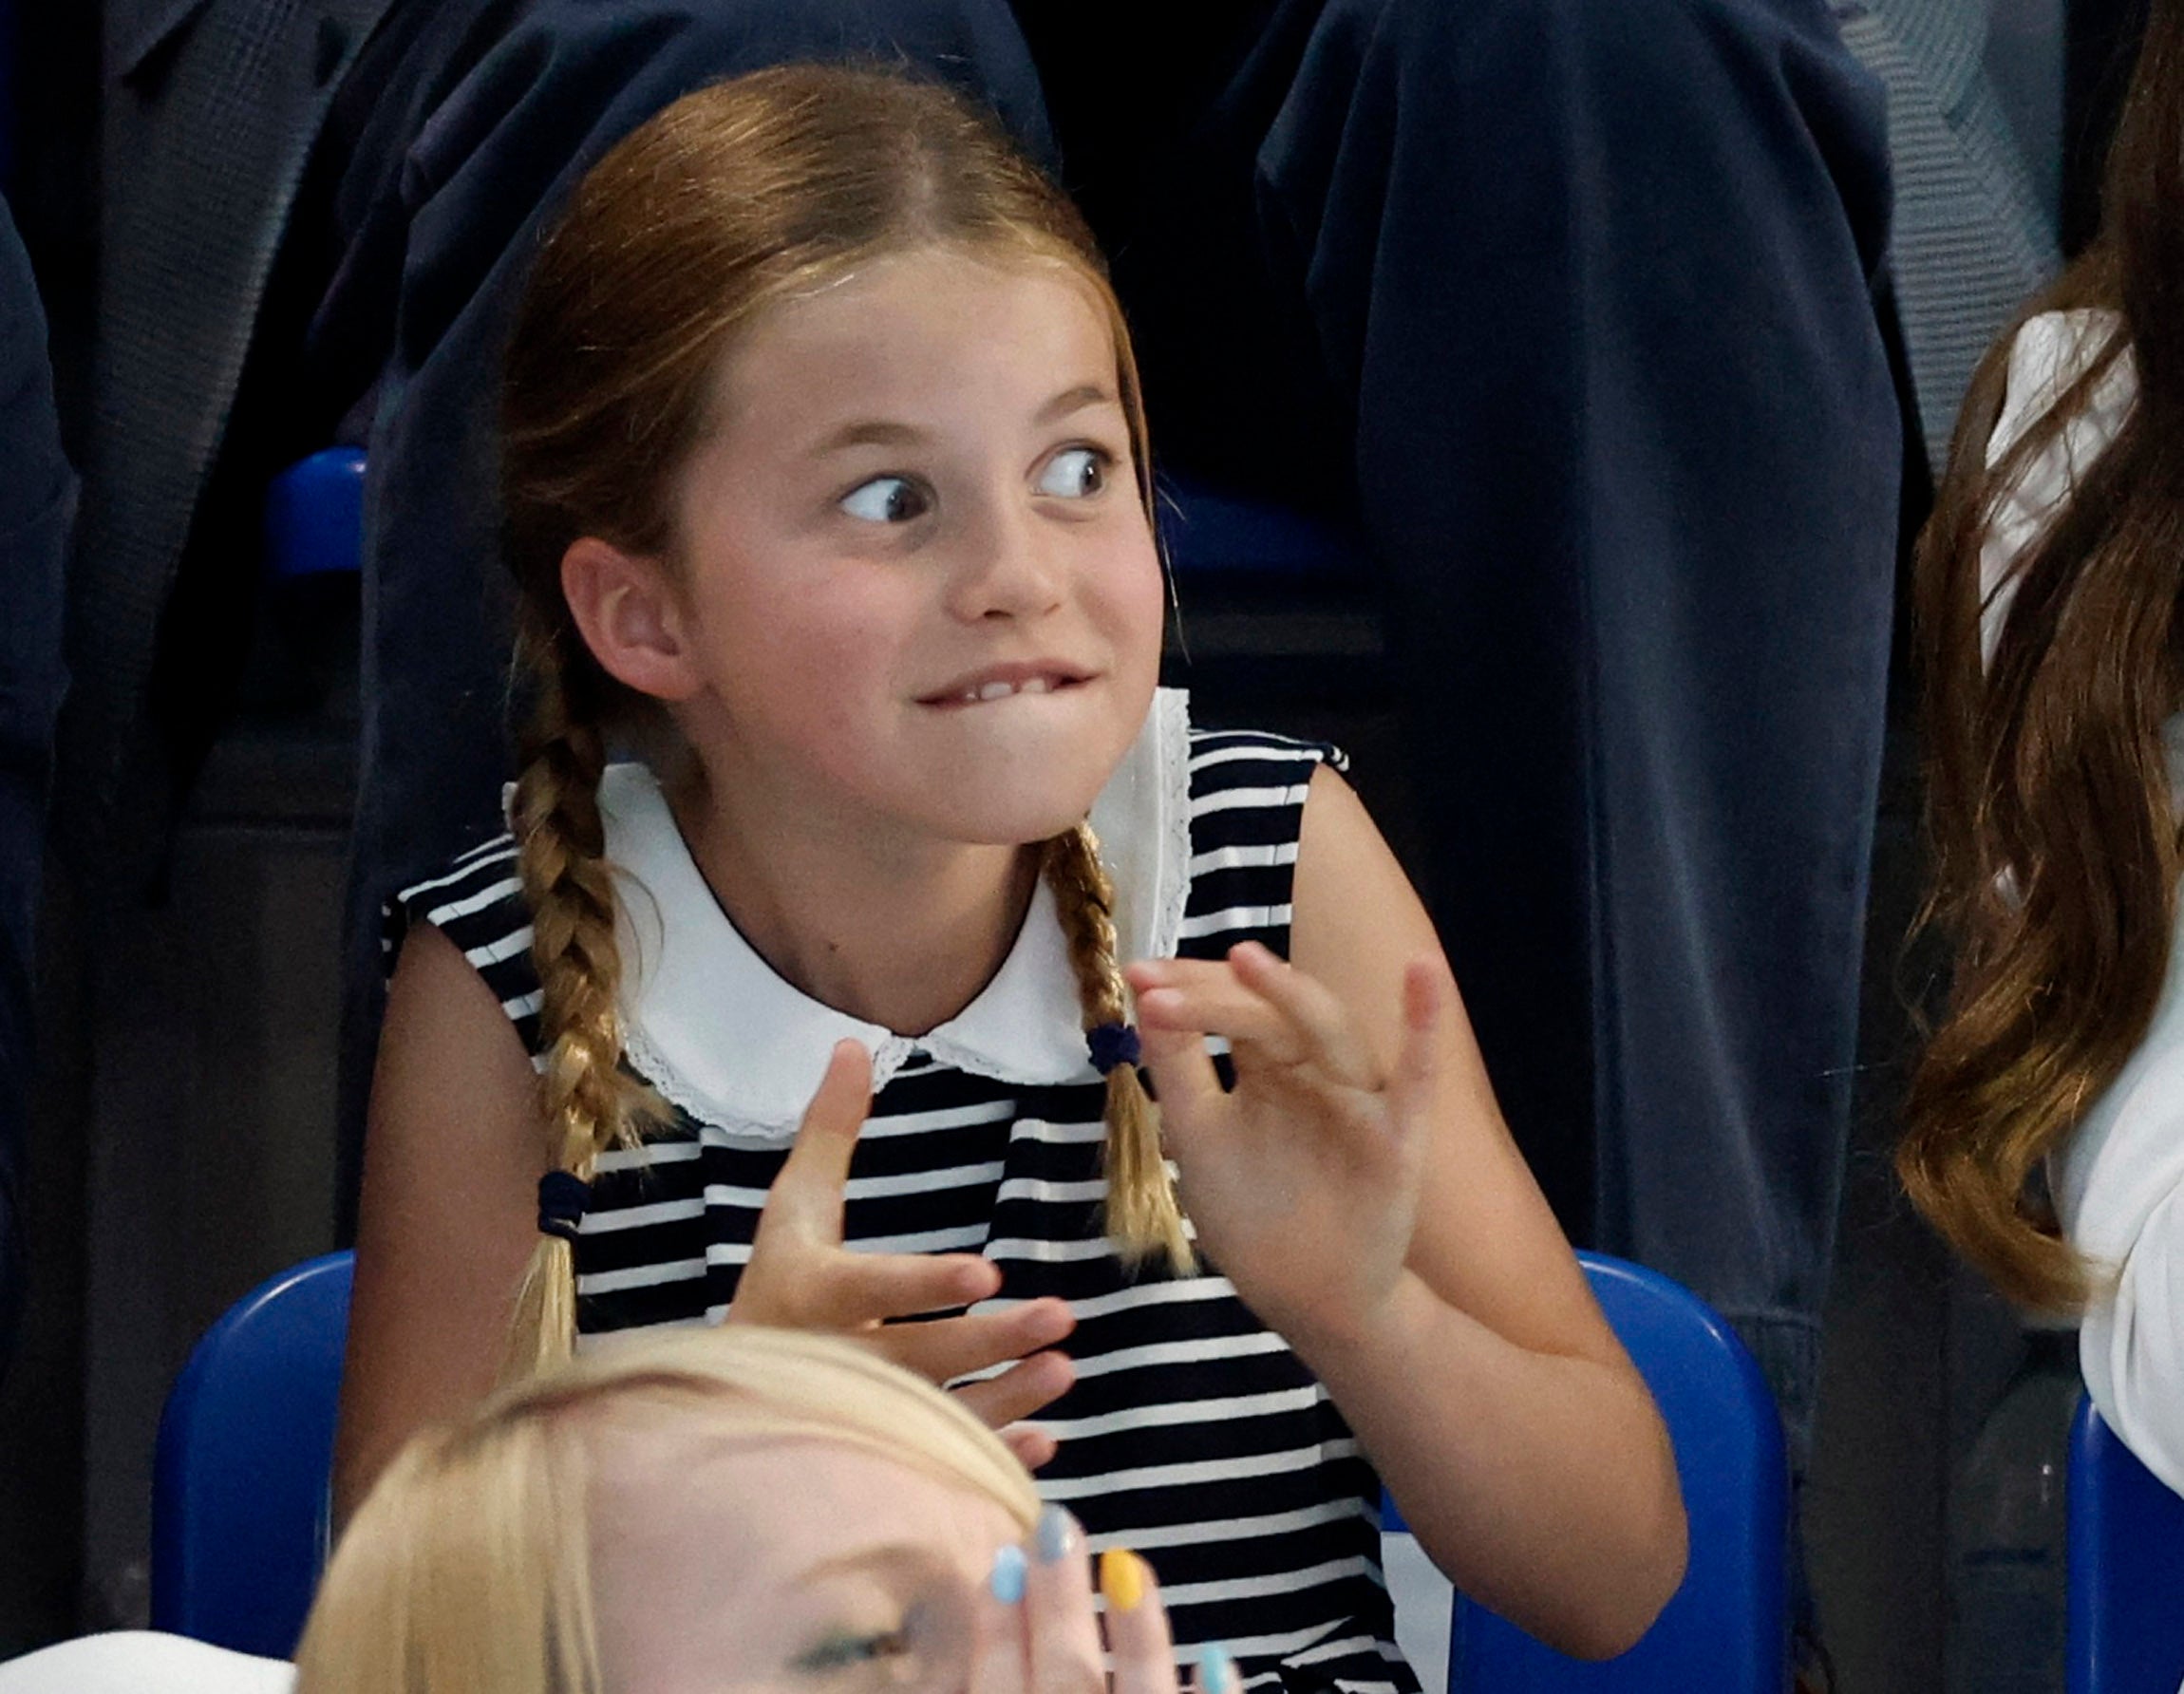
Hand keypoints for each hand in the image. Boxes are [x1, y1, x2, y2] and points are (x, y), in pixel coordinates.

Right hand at [730, 1039, 1075, 1464]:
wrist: (730, 1399)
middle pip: (919, 1356)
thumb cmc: (780, 1284)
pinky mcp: (882, 1458)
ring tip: (1064, 1369)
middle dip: (991, 1341)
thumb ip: (829, 1130)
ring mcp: (859, 1421)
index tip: (986, 1269)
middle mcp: (833, 1364)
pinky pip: (942, 1465)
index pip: (870, 1288)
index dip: (925, 1282)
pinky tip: (1046, 1441)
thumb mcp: (795, 1206)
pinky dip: (993, 1458)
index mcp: (810, 1296)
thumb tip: (852, 1044)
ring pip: (939, 1415)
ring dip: (1006, 1399)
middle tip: (1060, 1317)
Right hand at [975, 1509, 1230, 1693]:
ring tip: (1126, 1562)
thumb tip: (975, 1622)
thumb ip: (979, 1693)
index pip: (996, 1690)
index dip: (996, 1631)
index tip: (1001, 1561)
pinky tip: (1214, 1654)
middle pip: (1064, 1682)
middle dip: (1058, 1605)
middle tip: (1055, 1524)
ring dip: (1136, 1634)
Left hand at [1125, 943, 1444, 1349]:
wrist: (1308, 1302)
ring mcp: (1358, 1098)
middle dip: (1215, 993)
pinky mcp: (1397, 1138)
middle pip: (1270, 1013)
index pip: (1233, 1008)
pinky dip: (1426, 1023)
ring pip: (1328, 1031)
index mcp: (1270, 1068)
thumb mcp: (1200, 1137)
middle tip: (1159, 983)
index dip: (1189, 989)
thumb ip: (1179, 1070)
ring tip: (1246, 958)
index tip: (1137, 976)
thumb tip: (1146, 997)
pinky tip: (1424, 970)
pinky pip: (1418, 1077)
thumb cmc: (1254, 1216)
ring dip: (1289, 992)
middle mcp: (1316, 1071)